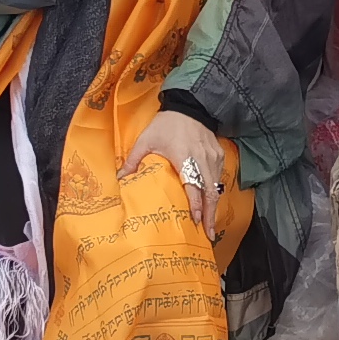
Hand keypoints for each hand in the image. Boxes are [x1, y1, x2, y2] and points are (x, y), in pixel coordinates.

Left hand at [121, 109, 234, 236]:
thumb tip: (119, 179)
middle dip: (211, 214)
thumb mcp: (146, 140)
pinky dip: (216, 192)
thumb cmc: (166, 124)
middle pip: (211, 192)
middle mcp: (202, 160)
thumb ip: (133, 161)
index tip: (197, 220)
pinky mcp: (219, 155)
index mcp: (185, 158)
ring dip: (214, 206)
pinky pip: (219, 177)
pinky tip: (211, 203)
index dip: (196, 204)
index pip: (193, 186)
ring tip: (211, 224)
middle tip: (209, 234)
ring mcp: (213, 158)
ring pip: (216, 187)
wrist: (189, 105)